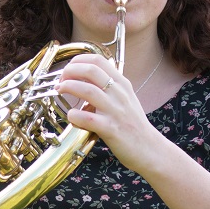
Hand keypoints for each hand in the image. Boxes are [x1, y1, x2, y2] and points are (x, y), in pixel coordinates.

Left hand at [55, 53, 160, 172]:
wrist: (150, 148)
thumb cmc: (133, 125)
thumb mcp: (125, 99)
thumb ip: (108, 87)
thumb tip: (84, 79)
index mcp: (122, 84)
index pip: (98, 60)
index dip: (78, 61)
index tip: (68, 69)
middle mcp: (119, 94)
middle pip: (91, 70)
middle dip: (70, 71)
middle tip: (61, 80)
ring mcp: (115, 111)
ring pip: (88, 90)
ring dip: (69, 87)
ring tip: (60, 90)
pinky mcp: (111, 129)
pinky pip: (87, 118)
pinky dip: (74, 115)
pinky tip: (71, 116)